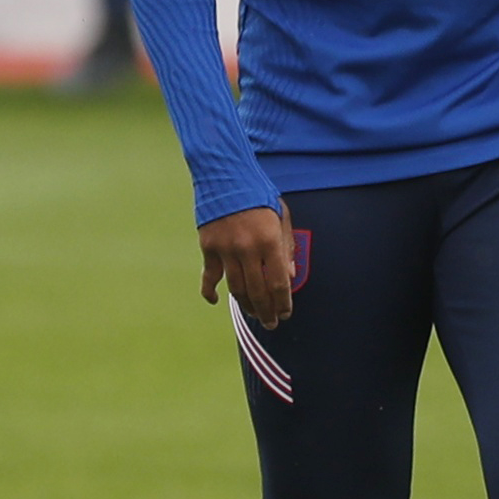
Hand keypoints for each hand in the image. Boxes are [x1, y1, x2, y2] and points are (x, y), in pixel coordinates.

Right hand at [199, 205, 293, 328]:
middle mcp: (248, 248)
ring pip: (236, 288)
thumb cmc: (258, 193)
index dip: (283, 303)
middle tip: (271, 323)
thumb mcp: (281, 215)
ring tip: (253, 314)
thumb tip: (290, 277)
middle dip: (267, 311)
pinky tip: (215, 301)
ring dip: (246, 306)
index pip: (279, 283)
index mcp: (270, 240)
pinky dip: (210, 291)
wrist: (225, 174)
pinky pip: (210, 277)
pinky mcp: (208, 247)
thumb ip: (287, 247)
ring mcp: (225, 249)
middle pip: (259, 292)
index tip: (285, 314)